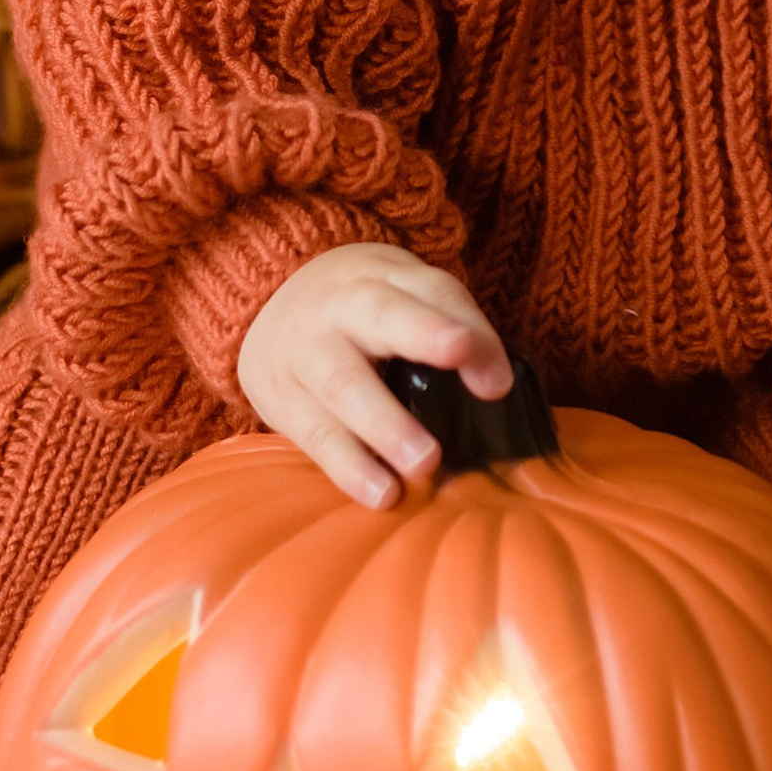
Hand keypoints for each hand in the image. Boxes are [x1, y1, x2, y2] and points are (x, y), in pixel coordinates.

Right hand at [236, 240, 512, 509]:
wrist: (274, 310)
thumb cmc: (362, 311)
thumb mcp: (406, 296)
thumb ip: (459, 329)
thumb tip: (497, 387)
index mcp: (382, 277)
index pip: (429, 291)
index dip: (458, 324)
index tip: (486, 369)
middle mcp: (339, 306)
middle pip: (380, 318)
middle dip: (420, 343)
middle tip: (457, 367)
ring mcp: (304, 351)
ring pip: (342, 384)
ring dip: (385, 427)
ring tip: (424, 464)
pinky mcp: (281, 400)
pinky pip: (315, 436)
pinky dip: (348, 466)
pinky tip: (381, 493)